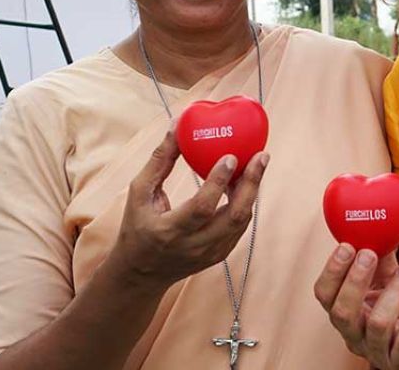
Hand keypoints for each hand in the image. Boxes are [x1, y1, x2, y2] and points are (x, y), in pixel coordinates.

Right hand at [109, 125, 267, 291]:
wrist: (141, 273)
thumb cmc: (137, 226)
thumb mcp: (139, 193)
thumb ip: (159, 160)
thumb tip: (178, 125)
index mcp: (169, 231)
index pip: (201, 208)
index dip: (218, 182)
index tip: (231, 156)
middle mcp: (193, 246)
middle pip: (233, 217)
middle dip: (251, 184)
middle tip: (261, 155)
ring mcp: (210, 254)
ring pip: (242, 221)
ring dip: (252, 191)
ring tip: (256, 163)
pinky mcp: (220, 255)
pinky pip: (240, 227)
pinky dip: (246, 203)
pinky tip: (247, 182)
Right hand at [314, 245, 398, 369]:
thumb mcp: (389, 282)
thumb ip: (381, 259)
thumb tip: (376, 225)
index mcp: (347, 313)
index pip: (325, 296)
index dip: (332, 271)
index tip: (346, 245)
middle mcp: (355, 336)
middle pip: (342, 313)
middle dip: (355, 280)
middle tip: (370, 254)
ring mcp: (378, 352)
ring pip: (377, 325)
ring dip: (393, 292)